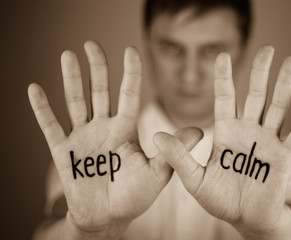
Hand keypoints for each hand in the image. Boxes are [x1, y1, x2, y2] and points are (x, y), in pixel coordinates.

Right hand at [28, 41, 201, 238]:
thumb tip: (199, 130)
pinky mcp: (64, 151)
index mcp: (125, 130)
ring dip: (71, 80)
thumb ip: (175, 151)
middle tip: (91, 44)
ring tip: (67, 55)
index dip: (130, 73)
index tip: (130, 50)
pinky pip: (50, 126)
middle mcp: (104, 128)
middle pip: (100, 92)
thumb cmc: (134, 196)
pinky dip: (42, 109)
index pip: (129, 95)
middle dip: (97, 68)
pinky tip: (35, 89)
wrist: (109, 217)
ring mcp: (83, 137)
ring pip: (76, 102)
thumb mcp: (158, 173)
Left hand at [153, 46, 290, 238]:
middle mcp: (248, 131)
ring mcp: (267, 141)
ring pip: (278, 107)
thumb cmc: (218, 199)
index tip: (221, 55)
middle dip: (260, 73)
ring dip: (285, 85)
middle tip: (268, 49)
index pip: (225, 98)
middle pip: (255, 96)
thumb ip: (179, 157)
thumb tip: (156, 136)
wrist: (243, 219)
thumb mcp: (194, 179)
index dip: (223, 78)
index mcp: (226, 132)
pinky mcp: (284, 156)